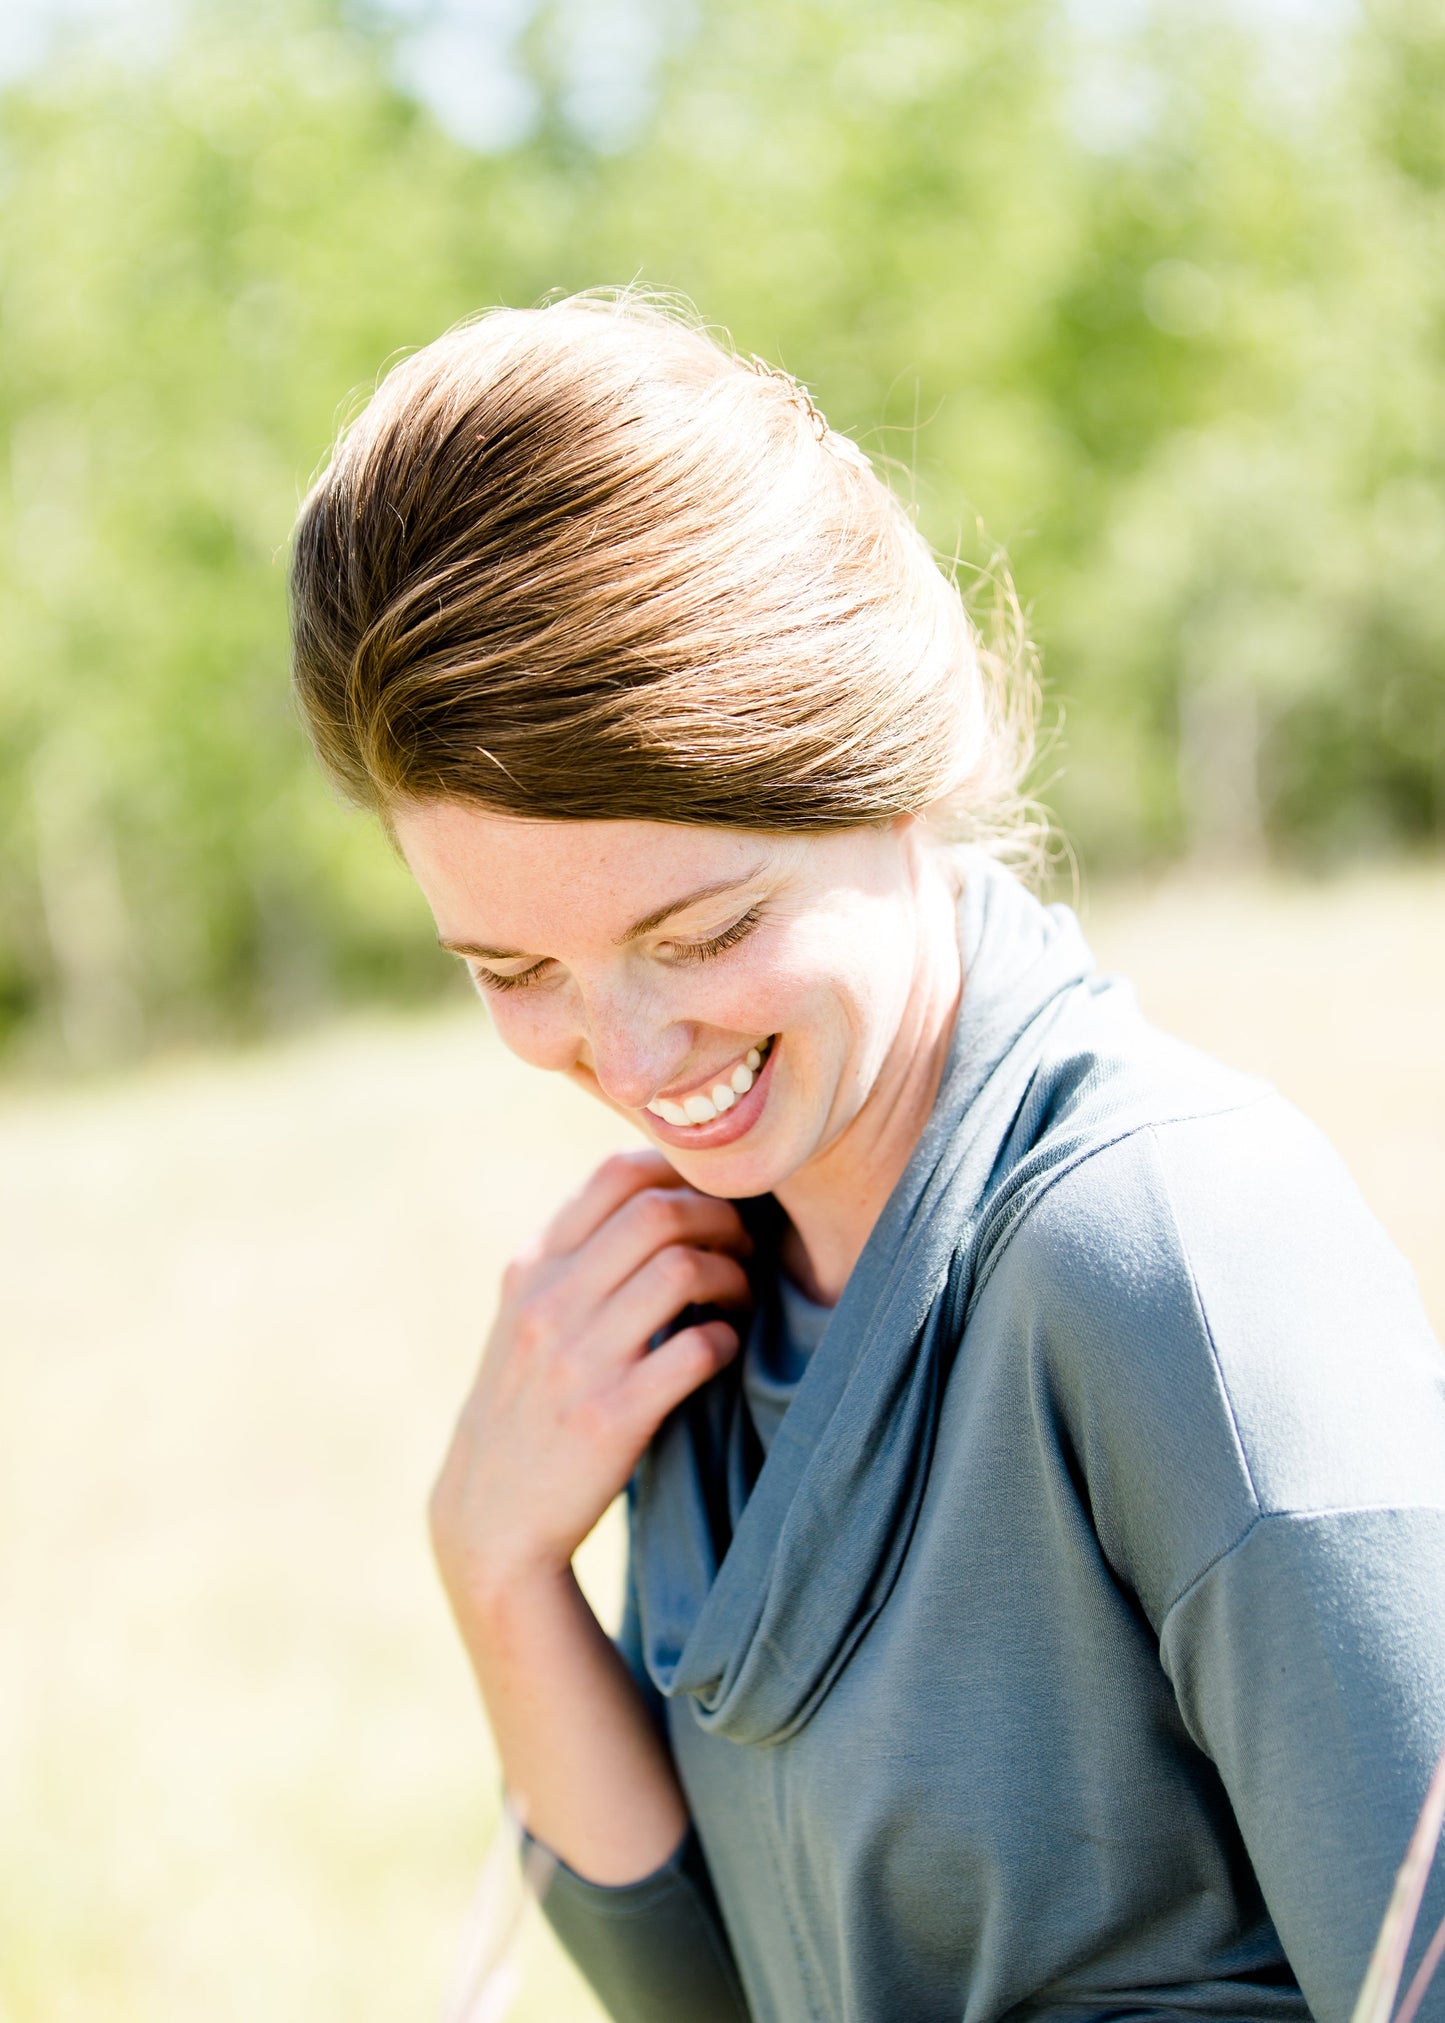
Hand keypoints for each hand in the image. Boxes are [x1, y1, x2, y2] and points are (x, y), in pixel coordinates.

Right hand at [429, 1149, 750, 1635]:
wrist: (492, 1518)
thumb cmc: (527, 1406)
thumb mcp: (526, 1317)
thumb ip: (574, 1259)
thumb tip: (655, 1195)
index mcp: (533, 1269)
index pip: (614, 1176)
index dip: (681, 1170)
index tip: (714, 1193)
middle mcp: (550, 1303)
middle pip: (659, 1212)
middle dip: (720, 1218)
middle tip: (744, 1244)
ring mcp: (580, 1359)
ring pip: (682, 1270)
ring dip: (732, 1275)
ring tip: (741, 1294)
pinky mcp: (613, 1416)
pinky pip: (697, 1349)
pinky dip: (727, 1339)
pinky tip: (725, 1348)